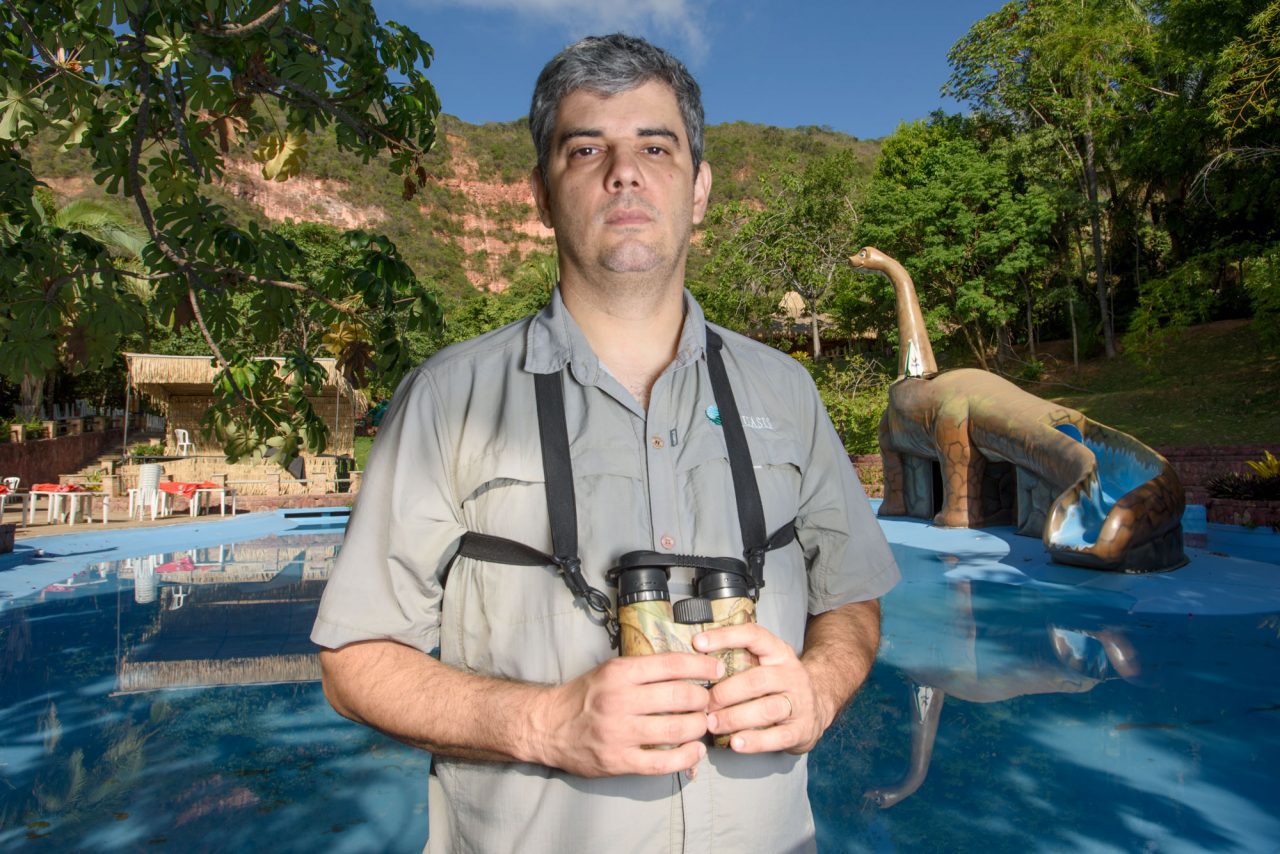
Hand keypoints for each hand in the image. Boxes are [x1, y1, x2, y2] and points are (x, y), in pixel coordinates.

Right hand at [530, 652, 722, 777]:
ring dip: (697, 728)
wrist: (547, 726)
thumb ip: (643, 670)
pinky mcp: (618, 761)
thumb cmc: (583, 697)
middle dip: (703, 700)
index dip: (700, 667)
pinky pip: (662, 763)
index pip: (671, 665)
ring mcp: (619, 733)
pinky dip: (686, 757)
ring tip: (702, 725)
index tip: (716, 670)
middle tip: (708, 702)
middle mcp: (619, 700)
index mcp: (619, 673)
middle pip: (679, 697)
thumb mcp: (609, 671)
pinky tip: (694, 751)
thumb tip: (688, 669)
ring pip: (676, 730)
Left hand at [695, 623, 828, 754]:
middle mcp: (791, 674)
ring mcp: (799, 702)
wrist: (818, 706)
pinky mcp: (802, 729)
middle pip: (757, 680)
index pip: (753, 636)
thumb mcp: (765, 663)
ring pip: (767, 709)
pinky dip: (755, 741)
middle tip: (703, 703)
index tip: (697, 643)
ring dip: (735, 717)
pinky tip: (735, 743)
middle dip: (726, 692)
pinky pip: (778, 737)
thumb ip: (738, 660)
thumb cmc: (778, 684)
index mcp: (778, 652)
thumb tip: (693, 661)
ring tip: (712, 724)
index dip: (725, 637)